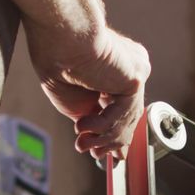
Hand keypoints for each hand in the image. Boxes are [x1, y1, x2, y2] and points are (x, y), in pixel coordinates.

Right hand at [25, 23, 150, 159]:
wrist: (58, 38)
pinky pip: (122, 113)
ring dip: (103, 139)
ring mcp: (136, 72)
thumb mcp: (76, 101)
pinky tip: (83, 126)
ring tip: (83, 145)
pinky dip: (102, 126)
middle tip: (96, 155)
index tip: (110, 154)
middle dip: (112, 142)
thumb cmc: (59, 61)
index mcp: (117, 70)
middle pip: (130, 116)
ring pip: (127, 118)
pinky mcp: (135, 78)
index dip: (118, 134)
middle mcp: (131, 69)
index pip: (124, 108)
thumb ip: (93, 119)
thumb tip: (101, 143)